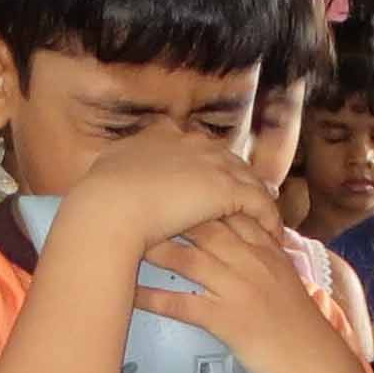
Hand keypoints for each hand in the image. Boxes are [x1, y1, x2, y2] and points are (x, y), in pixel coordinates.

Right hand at [63, 125, 282, 259]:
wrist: (110, 207)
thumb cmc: (100, 195)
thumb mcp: (104, 171)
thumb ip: (115, 166)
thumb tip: (109, 170)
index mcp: (164, 137)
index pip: (196, 147)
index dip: (209, 164)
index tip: (215, 179)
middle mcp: (192, 143)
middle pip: (228, 159)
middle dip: (239, 178)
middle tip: (252, 198)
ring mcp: (212, 162)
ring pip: (248, 179)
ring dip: (258, 198)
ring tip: (267, 218)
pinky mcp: (227, 188)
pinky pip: (259, 202)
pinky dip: (268, 218)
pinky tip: (273, 235)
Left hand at [138, 208, 363, 372]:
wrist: (321, 370)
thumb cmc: (302, 331)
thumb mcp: (285, 284)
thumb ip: (263, 259)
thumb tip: (236, 243)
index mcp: (266, 250)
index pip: (229, 209)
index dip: (195, 194)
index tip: (162, 183)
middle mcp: (253, 262)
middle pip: (204, 225)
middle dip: (167, 210)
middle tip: (129, 198)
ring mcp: (241, 290)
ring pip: (190, 258)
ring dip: (152, 246)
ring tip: (116, 236)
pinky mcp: (231, 322)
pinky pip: (184, 305)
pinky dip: (153, 298)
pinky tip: (128, 294)